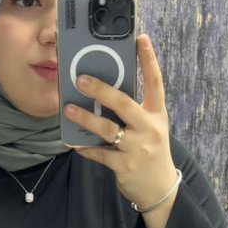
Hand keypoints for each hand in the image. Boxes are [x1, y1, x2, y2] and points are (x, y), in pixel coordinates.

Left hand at [65, 33, 177, 209]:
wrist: (159, 189)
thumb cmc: (151, 151)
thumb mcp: (150, 128)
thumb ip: (134, 111)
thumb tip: (105, 92)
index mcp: (156, 115)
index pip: (155, 83)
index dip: (149, 59)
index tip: (140, 38)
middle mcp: (149, 129)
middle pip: (123, 103)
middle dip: (100, 90)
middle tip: (80, 79)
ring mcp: (137, 148)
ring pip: (107, 129)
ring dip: (85, 118)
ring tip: (68, 109)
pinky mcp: (125, 166)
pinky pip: (100, 154)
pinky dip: (86, 149)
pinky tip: (75, 144)